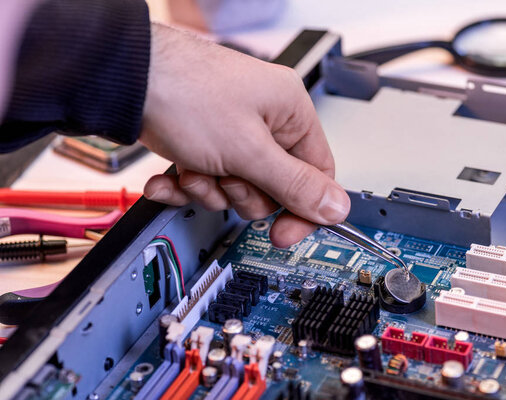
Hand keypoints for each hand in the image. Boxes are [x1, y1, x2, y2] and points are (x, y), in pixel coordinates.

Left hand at [140, 23, 350, 247]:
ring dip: (210, 188)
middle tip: (227, 177)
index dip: (301, 209)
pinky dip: (187, 184)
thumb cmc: (184, 92)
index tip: (283, 234)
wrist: (123, 80)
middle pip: (273, 187)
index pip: (317, 173)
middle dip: (241, 192)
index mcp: (290, 112)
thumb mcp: (248, 150)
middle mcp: (266, 120)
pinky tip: (171, 176)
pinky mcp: (205, 142)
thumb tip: (336, 207)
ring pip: (237, 188)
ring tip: (193, 169)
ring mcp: (233, 131)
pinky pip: (209, 180)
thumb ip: (294, 185)